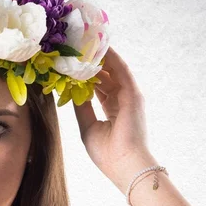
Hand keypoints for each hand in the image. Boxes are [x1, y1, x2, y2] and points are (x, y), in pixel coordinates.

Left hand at [73, 46, 151, 182]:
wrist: (124, 165)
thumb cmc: (107, 153)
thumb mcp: (88, 127)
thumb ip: (82, 107)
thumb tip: (72, 91)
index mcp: (113, 110)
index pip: (99, 86)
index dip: (86, 74)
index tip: (73, 62)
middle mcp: (123, 100)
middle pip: (106, 75)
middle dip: (92, 61)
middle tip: (76, 46)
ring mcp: (129, 96)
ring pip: (113, 70)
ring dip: (100, 56)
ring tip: (85, 40)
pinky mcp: (133, 94)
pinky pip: (121, 70)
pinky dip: (111, 58)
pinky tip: (100, 46)